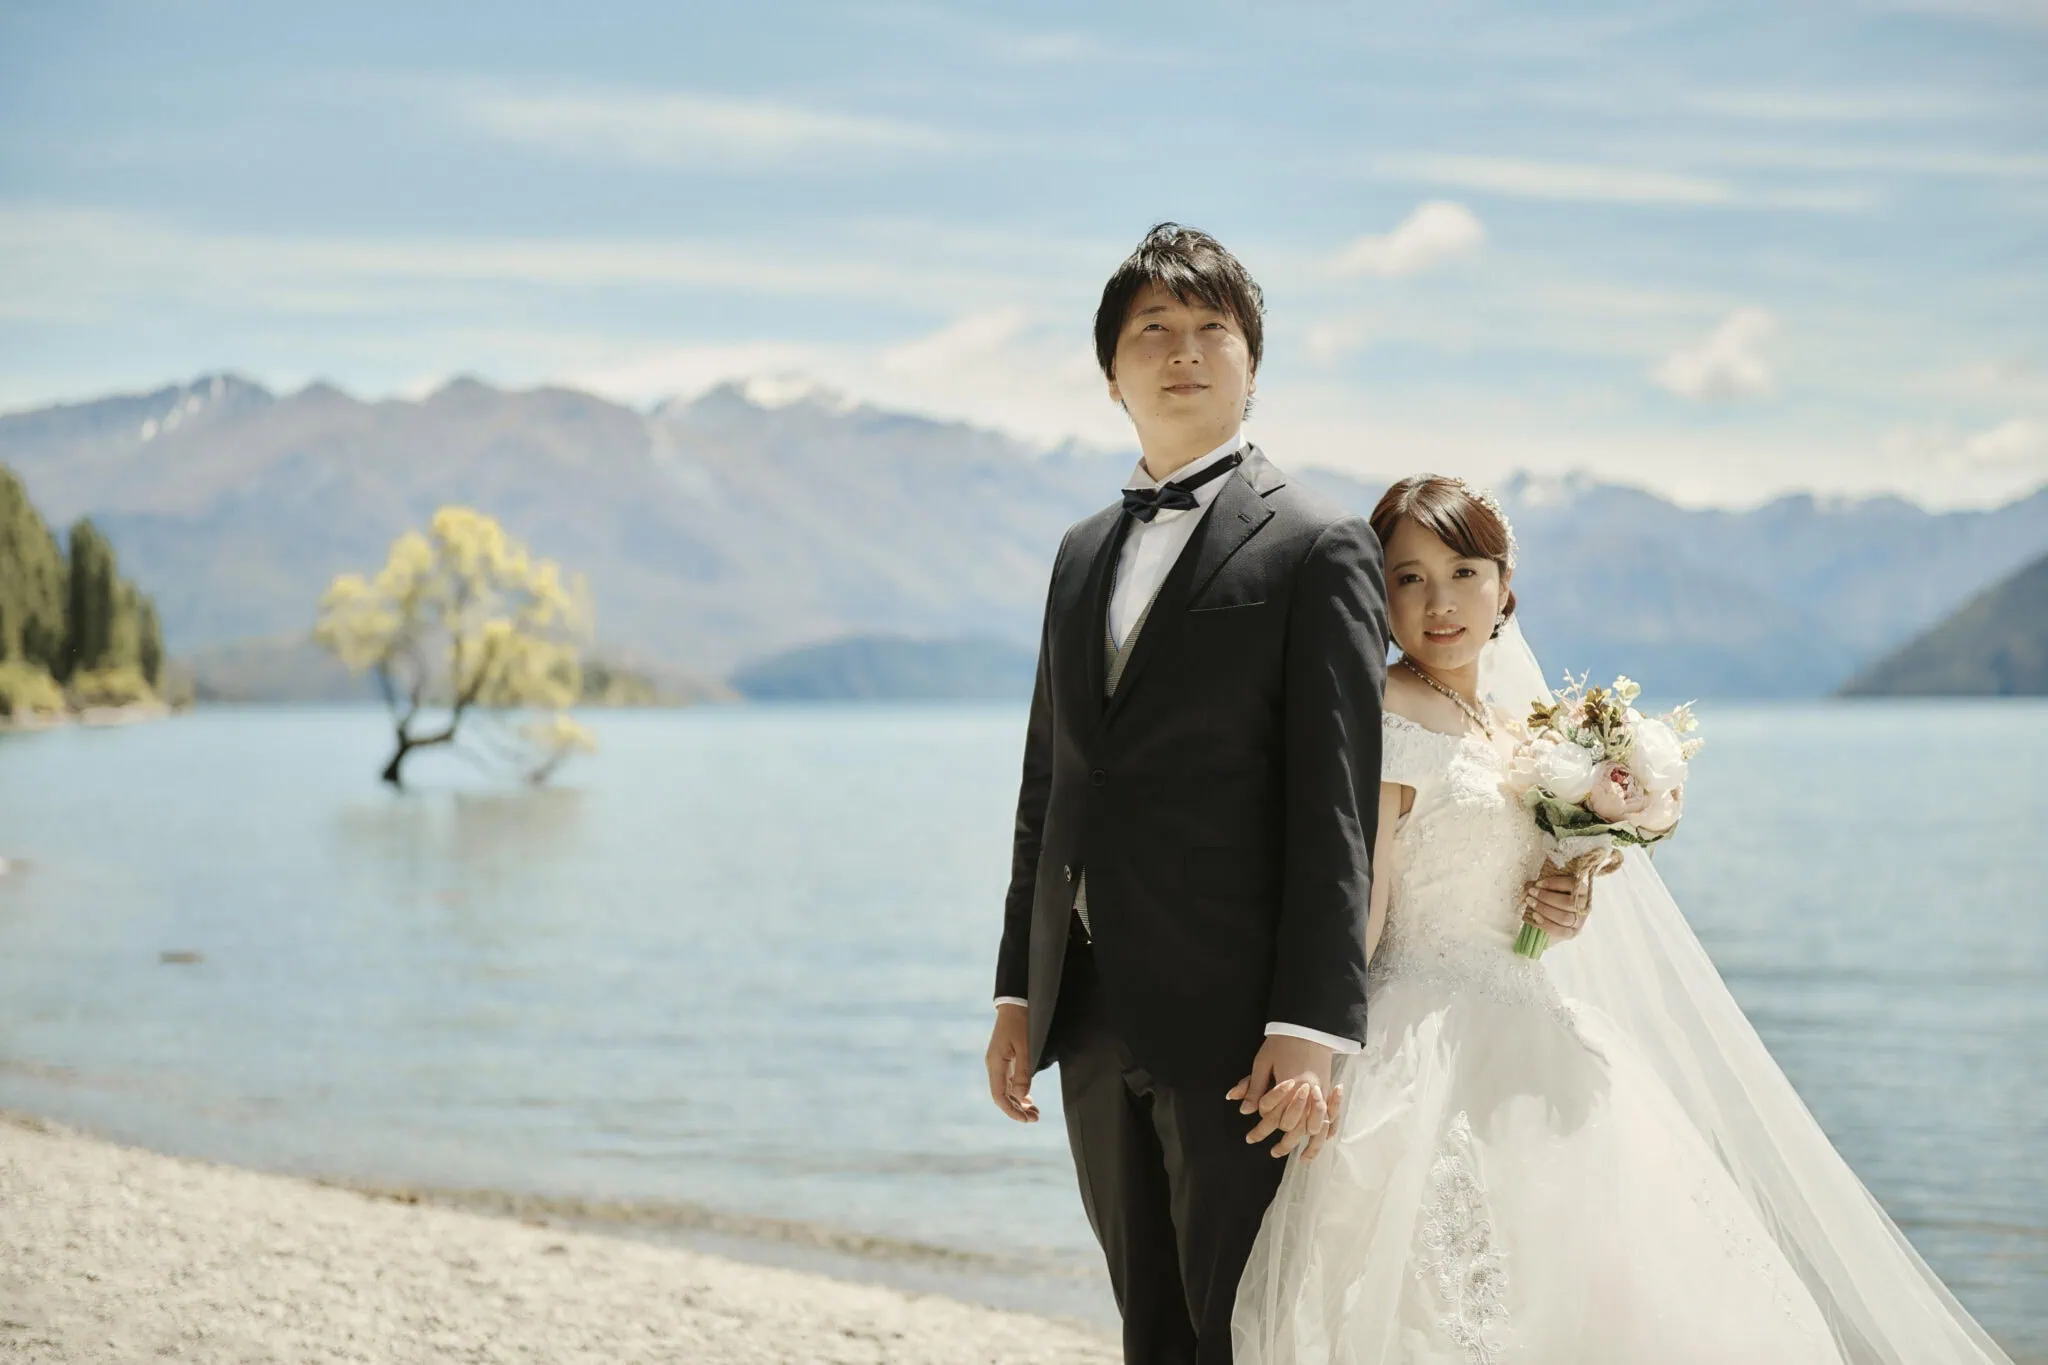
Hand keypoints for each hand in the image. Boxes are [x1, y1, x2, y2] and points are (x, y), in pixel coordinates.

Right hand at [984, 1003, 1037, 1122]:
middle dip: (1017, 1109)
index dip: (1011, 1110)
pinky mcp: (1004, 1060)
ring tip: (1034, 1112)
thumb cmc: (1022, 1023)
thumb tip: (1022, 1098)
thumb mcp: (1026, 1047)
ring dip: (1018, 1102)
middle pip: (1002, 1096)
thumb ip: (1024, 1073)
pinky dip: (1018, 1093)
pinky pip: (1008, 1082)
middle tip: (1035, 1118)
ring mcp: (998, 1063)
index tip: (1026, 1119)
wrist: (1016, 1004)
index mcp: (996, 1063)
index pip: (999, 1095)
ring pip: (1006, 1090)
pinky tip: (1028, 1099)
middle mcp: (994, 1066)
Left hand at [1226, 1034, 1334, 1158]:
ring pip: (1318, 1127)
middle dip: (1284, 1143)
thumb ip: (1255, 1087)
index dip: (1261, 1130)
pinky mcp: (1330, 1090)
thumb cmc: (1282, 1043)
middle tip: (1273, 1153)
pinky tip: (1323, 1139)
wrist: (1308, 1027)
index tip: (1250, 1139)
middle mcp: (1308, 1094)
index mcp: (1290, 1086)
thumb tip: (1244, 1110)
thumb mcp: (1263, 1062)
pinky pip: (1333, 1116)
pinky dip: (1329, 1129)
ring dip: (1311, 1144)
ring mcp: (1322, 1093)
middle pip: (1296, 1127)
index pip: (1274, 1117)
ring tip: (1302, 1158)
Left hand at [1521, 869, 1591, 938]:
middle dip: (1546, 897)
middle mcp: (1583, 906)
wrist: (1549, 922)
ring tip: (1531, 903)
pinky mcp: (1572, 933)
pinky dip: (1546, 924)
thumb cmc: (1550, 901)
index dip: (1554, 883)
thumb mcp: (1547, 889)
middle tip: (1531, 893)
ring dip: (1544, 909)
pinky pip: (1561, 931)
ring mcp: (1580, 921)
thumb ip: (1540, 886)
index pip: (1572, 884)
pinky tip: (1535, 916)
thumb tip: (1529, 886)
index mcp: (1582, 891)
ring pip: (1564, 917)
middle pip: (1568, 902)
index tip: (1538, 884)